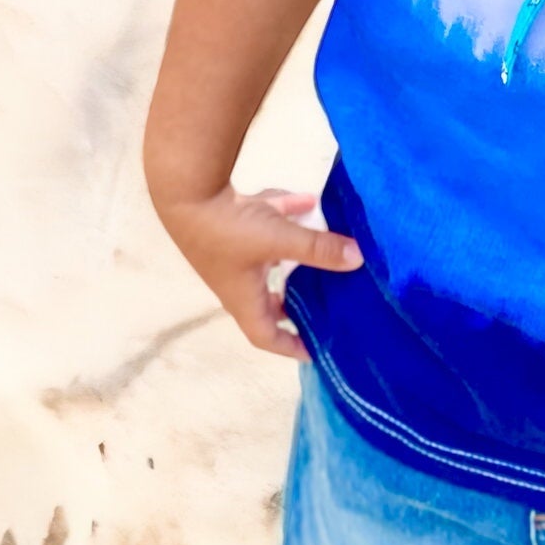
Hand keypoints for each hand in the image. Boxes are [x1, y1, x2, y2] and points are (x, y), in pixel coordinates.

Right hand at [154, 185, 363, 358]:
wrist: (187, 193)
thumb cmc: (229, 230)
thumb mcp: (280, 240)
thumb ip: (318, 248)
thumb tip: (357, 259)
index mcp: (243, 298)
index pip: (265, 336)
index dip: (289, 346)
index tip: (314, 351)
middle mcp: (236, 280)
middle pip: (266, 301)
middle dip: (293, 304)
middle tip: (320, 304)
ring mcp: (231, 252)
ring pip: (267, 260)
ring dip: (293, 256)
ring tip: (320, 252)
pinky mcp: (231, 223)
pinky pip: (264, 225)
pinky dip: (285, 215)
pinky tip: (308, 201)